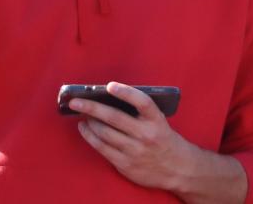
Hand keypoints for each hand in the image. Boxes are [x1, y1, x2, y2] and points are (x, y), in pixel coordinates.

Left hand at [71, 83, 204, 190]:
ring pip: (105, 133)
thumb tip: (108, 98)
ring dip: (89, 122)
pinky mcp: (126, 164)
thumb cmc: (162, 138)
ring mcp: (135, 151)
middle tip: (75, 101)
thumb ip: (139, 112)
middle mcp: (146, 135)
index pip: (142, 102)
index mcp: (156, 120)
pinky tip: (85, 129)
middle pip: (115, 117)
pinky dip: (90, 137)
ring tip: (81, 114)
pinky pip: (102, 148)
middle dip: (91, 107)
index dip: (126, 92)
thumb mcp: (158, 121)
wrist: (177, 168)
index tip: (110, 86)